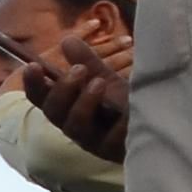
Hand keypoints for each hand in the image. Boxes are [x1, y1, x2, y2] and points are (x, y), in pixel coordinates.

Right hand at [19, 29, 129, 161]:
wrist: (158, 121)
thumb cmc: (127, 102)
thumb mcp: (107, 78)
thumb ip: (87, 61)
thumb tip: (67, 40)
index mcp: (67, 108)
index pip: (41, 98)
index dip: (34, 84)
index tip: (33, 65)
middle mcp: (74, 126)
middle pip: (54, 113)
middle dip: (62, 90)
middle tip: (79, 70)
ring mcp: (92, 141)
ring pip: (75, 126)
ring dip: (83, 102)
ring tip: (100, 82)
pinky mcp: (113, 151)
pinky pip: (108, 137)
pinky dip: (115, 121)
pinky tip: (125, 107)